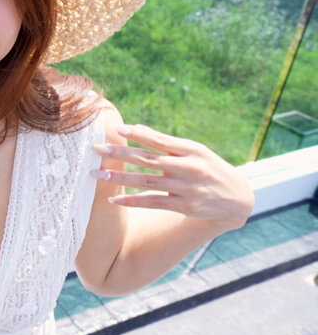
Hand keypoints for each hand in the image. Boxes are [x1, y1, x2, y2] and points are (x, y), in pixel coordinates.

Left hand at [90, 124, 254, 230]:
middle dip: (120, 153)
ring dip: (120, 178)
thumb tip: (136, 128)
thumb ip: (165, 142)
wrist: (238, 198)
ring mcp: (186, 188)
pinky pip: (154, 203)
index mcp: (191, 150)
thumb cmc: (209, 168)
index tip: (116, 129)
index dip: (137, 134)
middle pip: (148, 159)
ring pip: (147, 182)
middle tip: (96, 149)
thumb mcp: (195, 151)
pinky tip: (114, 198)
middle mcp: (189, 167)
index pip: (158, 139)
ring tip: (98, 174)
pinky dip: (133, 200)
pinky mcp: (185, 206)